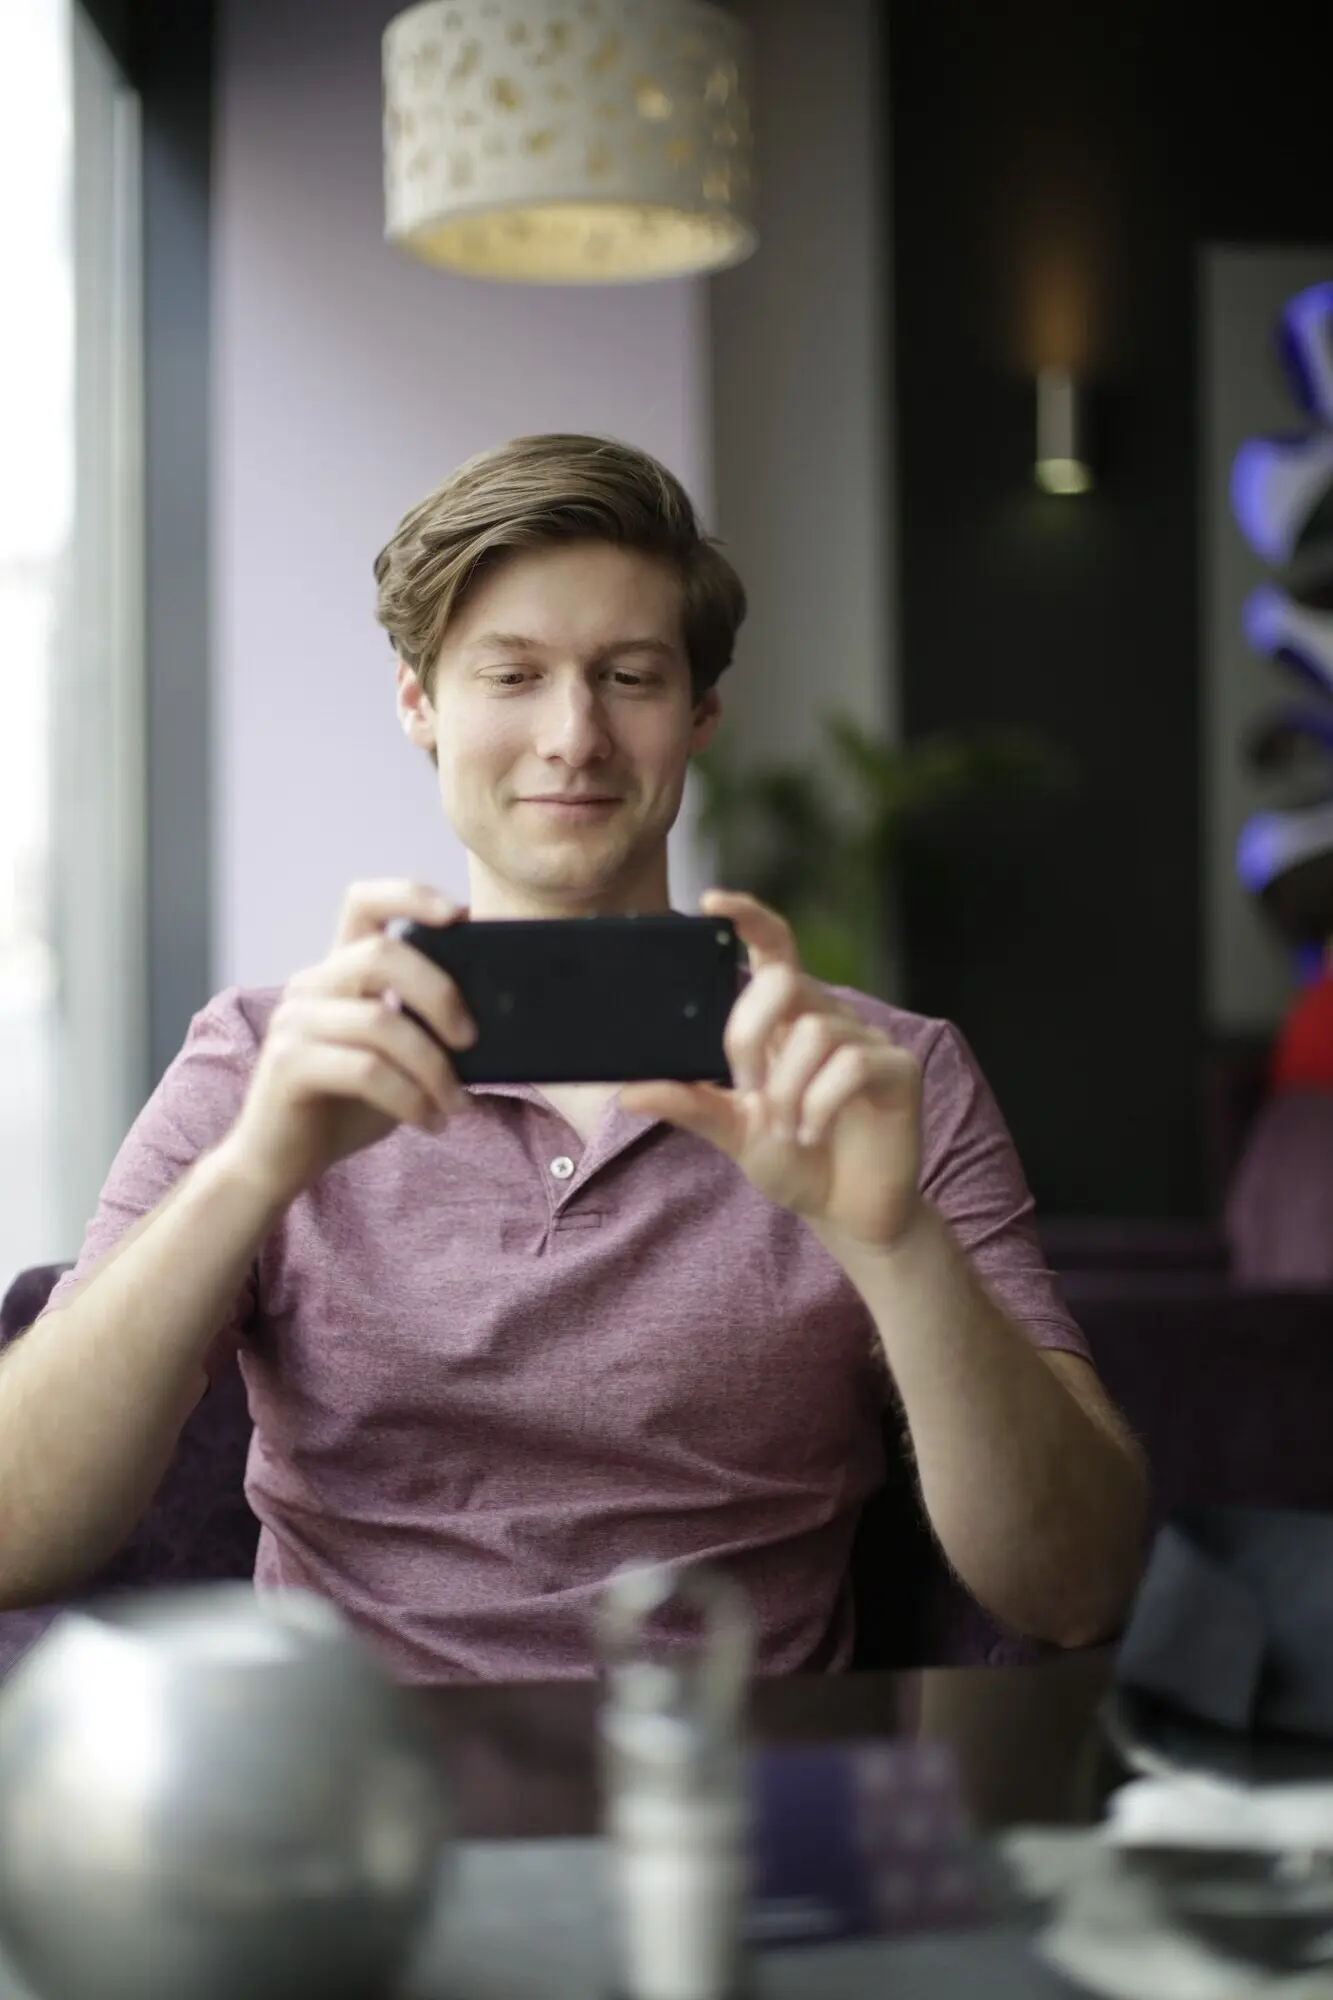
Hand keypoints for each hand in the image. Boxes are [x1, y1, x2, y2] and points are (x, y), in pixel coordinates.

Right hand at [223, 880, 477, 1210]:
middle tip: (471, 1040)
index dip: (411, 896)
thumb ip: (426, 1028)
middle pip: (381, 953)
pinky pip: (366, 1070)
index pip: (364, 903)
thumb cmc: (345, 1107)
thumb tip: (496, 1018)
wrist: (280, 1162)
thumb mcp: (397, 1059)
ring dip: (434, 1067)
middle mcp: (311, 985)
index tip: (461, 916)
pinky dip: (411, 1099)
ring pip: (379, 1020)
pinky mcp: (288, 1065)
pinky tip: (431, 1122)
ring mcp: (294, 1022)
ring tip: (456, 1104)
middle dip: (439, 993)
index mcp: (339, 973)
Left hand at [620, 891, 923, 1254]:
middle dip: (748, 1034)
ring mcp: (867, 1041)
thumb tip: (626, 1091)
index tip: (711, 901)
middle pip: (785, 980)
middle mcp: (827, 1018)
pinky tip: (814, 1132)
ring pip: (814, 1032)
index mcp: (785, 1022)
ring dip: (787, 1090)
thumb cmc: (796, 1162)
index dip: (749, 915)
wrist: (849, 1212)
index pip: (773, 947)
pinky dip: (820, 1104)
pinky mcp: (899, 1069)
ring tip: (787, 1130)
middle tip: (745, 1089)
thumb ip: (689, 1104)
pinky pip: (853, 1063)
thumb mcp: (732, 1132)